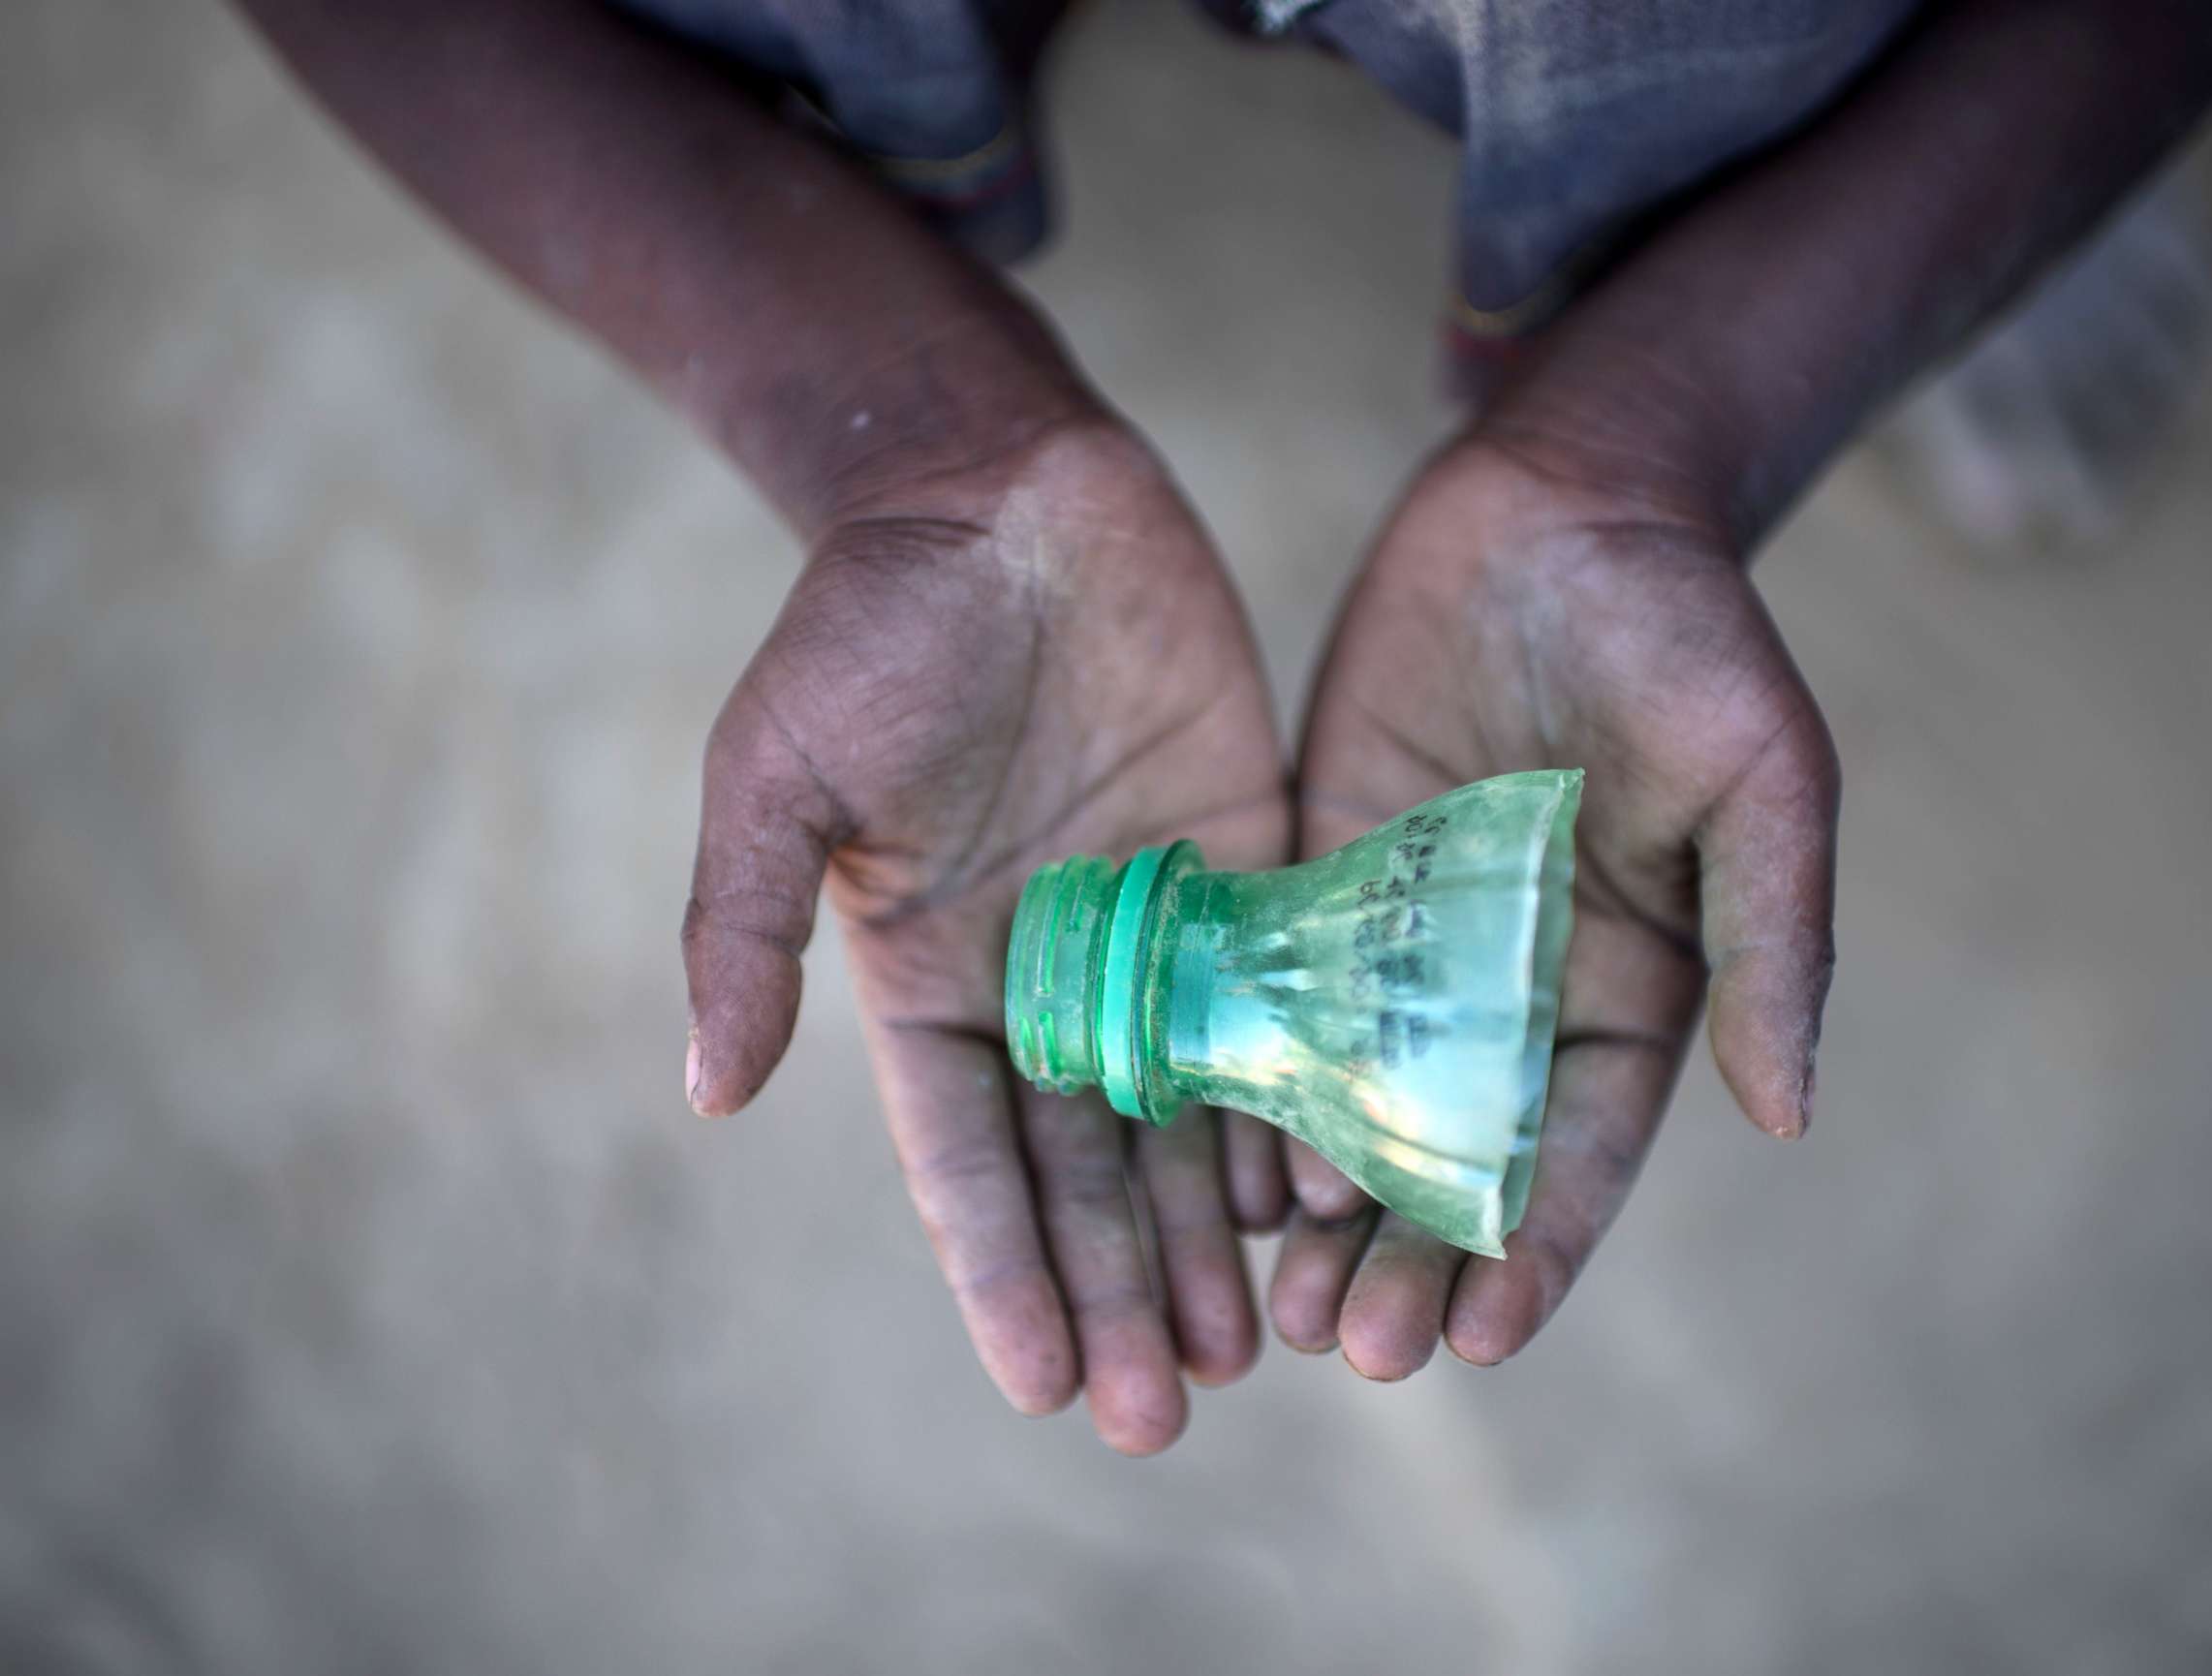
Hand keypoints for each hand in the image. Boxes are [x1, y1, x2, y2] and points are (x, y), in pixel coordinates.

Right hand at [682, 414, 1290, 1453]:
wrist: (1005, 489)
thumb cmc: (872, 620)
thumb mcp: (777, 772)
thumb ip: (745, 927)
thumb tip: (706, 1092)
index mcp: (933, 974)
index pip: (966, 1160)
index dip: (1003, 1274)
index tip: (1045, 1388)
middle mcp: (1049, 976)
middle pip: (1089, 1168)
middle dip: (1120, 1290)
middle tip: (1170, 1412)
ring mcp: (1155, 929)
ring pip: (1188, 1117)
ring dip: (1209, 1238)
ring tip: (1248, 1351)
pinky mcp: (1250, 865)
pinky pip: (1278, 1011)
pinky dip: (1296, 1105)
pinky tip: (1322, 1197)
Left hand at [1275, 433, 1839, 1376]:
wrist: (1561, 498)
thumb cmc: (1687, 630)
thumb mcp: (1761, 780)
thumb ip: (1772, 941)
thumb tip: (1790, 1114)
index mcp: (1627, 989)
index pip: (1578, 1157)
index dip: (1534, 1252)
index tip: (1484, 1340)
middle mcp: (1507, 989)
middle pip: (1452, 1162)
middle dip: (1408, 1260)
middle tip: (1349, 1346)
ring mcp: (1404, 939)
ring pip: (1353, 1108)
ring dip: (1319, 1208)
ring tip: (1274, 1302)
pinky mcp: (1316, 874)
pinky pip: (1273, 1000)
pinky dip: (1247, 1086)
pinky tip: (1209, 1158)